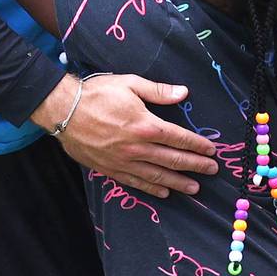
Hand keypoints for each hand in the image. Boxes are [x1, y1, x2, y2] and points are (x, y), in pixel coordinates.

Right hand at [34, 74, 217, 198]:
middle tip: (212, 171)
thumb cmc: (97, 93)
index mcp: (145, 125)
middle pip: (172, 159)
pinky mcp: (111, 169)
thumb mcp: (129, 83)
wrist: (64, 110)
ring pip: (157, 176)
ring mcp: (124, 161)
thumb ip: (158, 91)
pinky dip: (152, 189)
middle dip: (195, 166)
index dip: (197, 145)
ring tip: (194, 188)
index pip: (179, 138)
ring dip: (178, 182)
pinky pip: (136, 182)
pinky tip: (164, 192)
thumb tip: (184, 93)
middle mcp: (137, 147)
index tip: (211, 150)